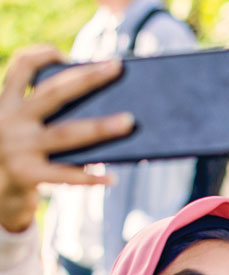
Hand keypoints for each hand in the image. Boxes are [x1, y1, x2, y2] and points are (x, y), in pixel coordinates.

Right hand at [0, 45, 132, 232]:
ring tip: (129, 121)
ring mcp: (18, 148)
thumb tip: (104, 116)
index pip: (21, 67)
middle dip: (87, 78)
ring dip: (101, 127)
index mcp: (7, 104)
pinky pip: (66, 175)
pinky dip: (91, 178)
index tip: (65, 53)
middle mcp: (10, 120)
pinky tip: (113, 177)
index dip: (42, 55)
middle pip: (54, 93)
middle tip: (116, 67)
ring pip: (67, 133)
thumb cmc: (21, 158)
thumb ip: (49, 120)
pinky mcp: (27, 175)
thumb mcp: (24, 131)